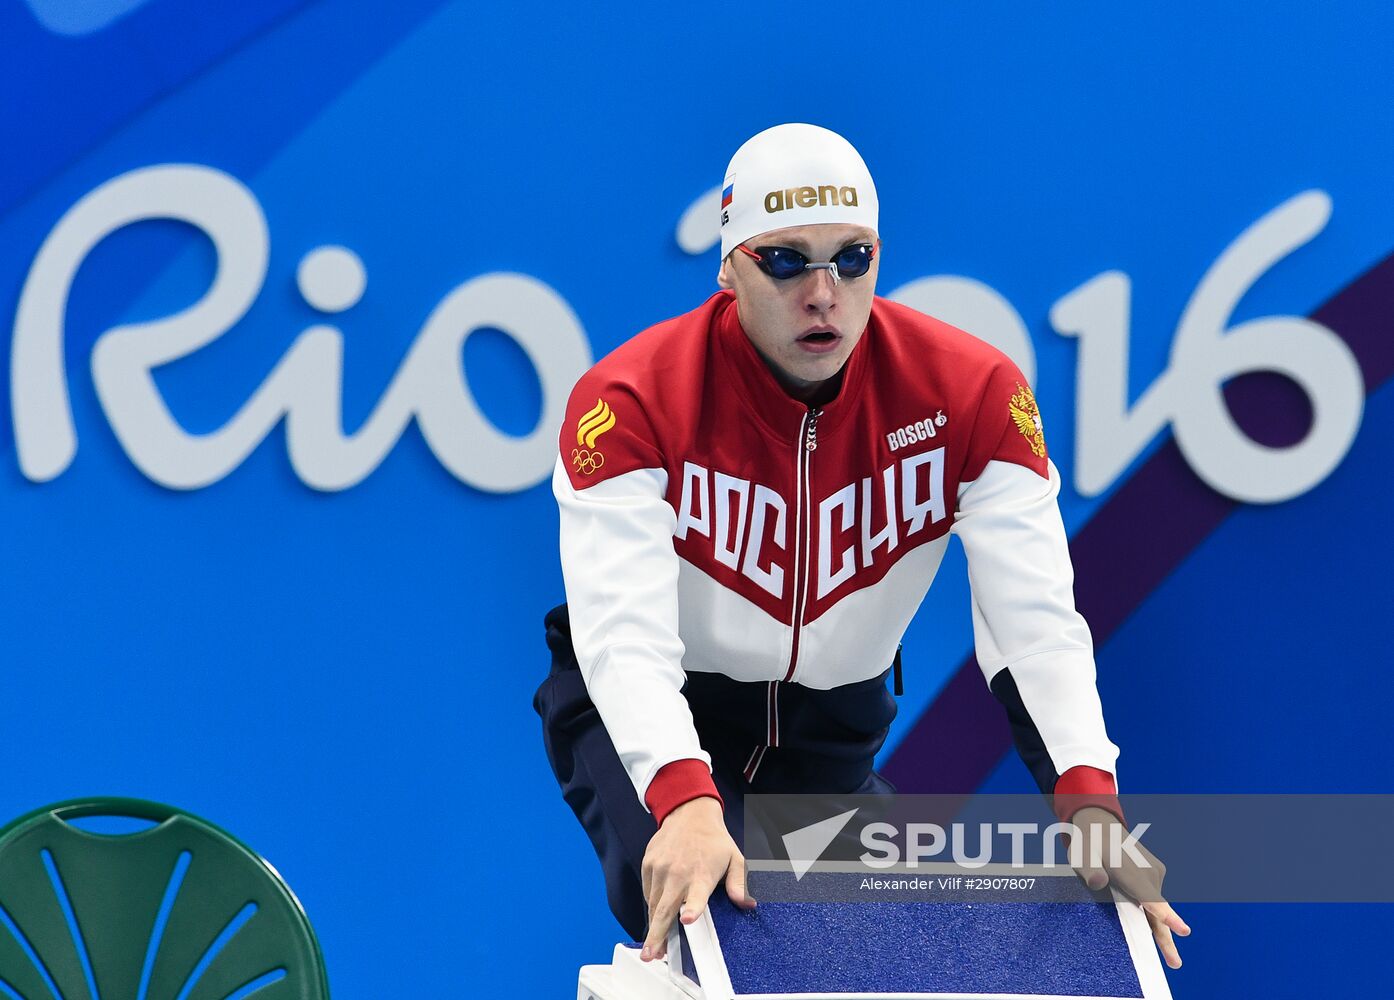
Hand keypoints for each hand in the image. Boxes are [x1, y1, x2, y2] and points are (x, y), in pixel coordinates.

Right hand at [639, 796, 755, 961]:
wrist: (689, 812)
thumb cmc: (712, 839)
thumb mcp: (734, 858)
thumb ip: (739, 883)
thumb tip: (749, 903)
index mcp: (701, 873)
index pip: (696, 894)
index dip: (692, 907)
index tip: (688, 919)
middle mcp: (678, 872)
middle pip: (665, 908)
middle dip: (657, 934)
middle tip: (651, 954)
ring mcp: (660, 868)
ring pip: (653, 904)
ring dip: (653, 926)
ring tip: (652, 947)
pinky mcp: (648, 864)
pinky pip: (648, 892)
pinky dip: (652, 905)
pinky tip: (657, 914)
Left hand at [1068, 805, 1190, 969]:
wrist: (1100, 823)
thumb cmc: (1087, 843)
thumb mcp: (1081, 855)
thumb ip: (1089, 870)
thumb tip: (1098, 882)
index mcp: (1132, 871)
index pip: (1150, 899)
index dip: (1165, 916)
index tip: (1183, 930)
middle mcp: (1149, 873)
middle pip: (1157, 911)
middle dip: (1167, 937)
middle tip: (1175, 964)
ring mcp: (1155, 873)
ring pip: (1155, 905)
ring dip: (1157, 926)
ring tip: (1166, 954)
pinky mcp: (1155, 874)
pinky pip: (1153, 897)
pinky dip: (1151, 911)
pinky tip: (1142, 919)